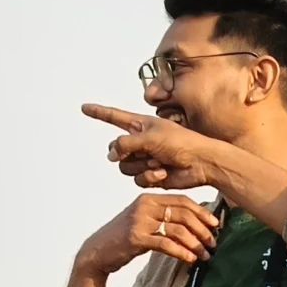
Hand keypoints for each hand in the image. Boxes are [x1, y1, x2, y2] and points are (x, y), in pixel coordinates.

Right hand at [73, 193, 219, 279]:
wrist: (98, 251)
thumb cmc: (124, 238)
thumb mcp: (143, 221)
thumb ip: (163, 217)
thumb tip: (193, 223)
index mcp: (149, 198)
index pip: (182, 201)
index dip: (201, 212)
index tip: (215, 224)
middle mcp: (145, 206)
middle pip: (183, 214)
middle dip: (202, 230)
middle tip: (213, 243)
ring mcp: (140, 221)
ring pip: (178, 230)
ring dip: (195, 244)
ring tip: (204, 255)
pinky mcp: (136, 237)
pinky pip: (166, 244)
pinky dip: (182, 252)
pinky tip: (190, 259)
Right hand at [82, 103, 234, 191]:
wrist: (201, 163)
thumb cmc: (181, 143)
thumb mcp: (150, 136)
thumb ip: (126, 143)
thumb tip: (111, 154)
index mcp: (141, 125)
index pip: (114, 117)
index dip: (99, 113)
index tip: (84, 107)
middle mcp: (141, 142)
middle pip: (116, 150)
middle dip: (128, 153)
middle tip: (146, 152)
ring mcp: (145, 159)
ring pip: (126, 167)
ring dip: (142, 166)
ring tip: (160, 162)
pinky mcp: (152, 176)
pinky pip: (138, 179)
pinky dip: (150, 177)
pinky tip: (164, 173)